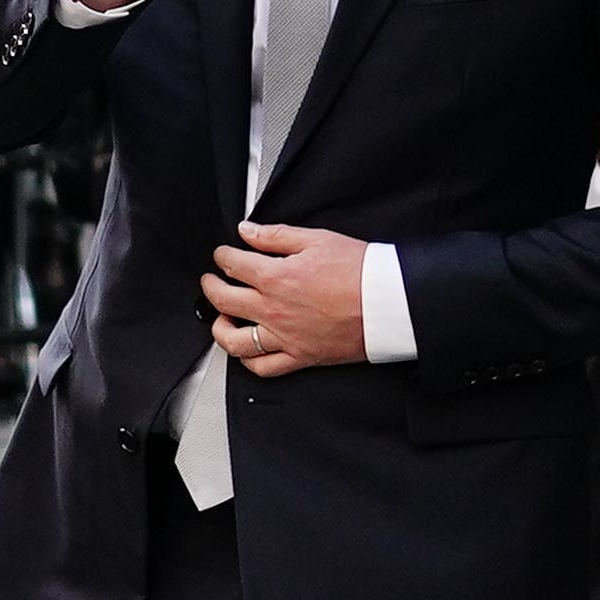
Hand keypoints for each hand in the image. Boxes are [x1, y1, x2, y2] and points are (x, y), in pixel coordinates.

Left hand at [203, 222, 370, 372]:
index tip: (222, 254)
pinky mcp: (301, 357)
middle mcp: (274, 310)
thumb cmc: (360, 271)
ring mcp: (285, 337)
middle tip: (210, 281)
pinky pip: (264, 368)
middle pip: (223, 301)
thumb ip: (276, 235)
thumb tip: (247, 231)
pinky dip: (248, 362)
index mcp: (276, 278)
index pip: (232, 265)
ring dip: (220, 328)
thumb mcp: (317, 239)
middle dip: (210, 287)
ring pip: (235, 342)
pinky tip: (246, 349)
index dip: (222, 257)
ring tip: (222, 318)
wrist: (389, 304)